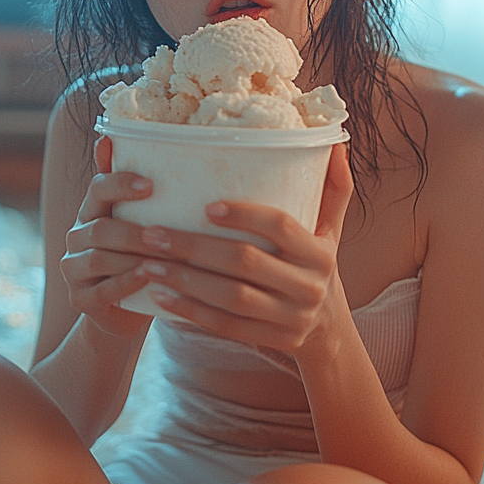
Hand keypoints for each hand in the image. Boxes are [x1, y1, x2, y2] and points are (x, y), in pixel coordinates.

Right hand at [58, 136, 160, 336]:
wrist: (126, 310)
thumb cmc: (141, 257)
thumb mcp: (142, 222)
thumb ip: (135, 188)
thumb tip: (116, 137)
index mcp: (92, 212)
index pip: (98, 190)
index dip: (120, 184)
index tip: (150, 185)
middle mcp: (77, 237)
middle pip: (100, 229)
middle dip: (135, 232)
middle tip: (165, 235)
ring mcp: (73, 269)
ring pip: (99, 259)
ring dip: (133, 259)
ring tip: (163, 259)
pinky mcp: (80, 299)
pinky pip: (101, 291)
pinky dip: (126, 284)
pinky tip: (148, 278)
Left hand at [136, 142, 354, 352]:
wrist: (329, 329)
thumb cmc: (316, 265)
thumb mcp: (331, 230)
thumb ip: (333, 189)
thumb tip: (334, 143)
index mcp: (322, 253)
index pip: (281, 226)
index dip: (245, 215)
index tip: (206, 207)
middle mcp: (309, 286)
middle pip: (246, 263)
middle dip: (195, 248)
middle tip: (154, 234)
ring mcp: (291, 318)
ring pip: (231, 298)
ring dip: (185, 280)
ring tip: (149, 263)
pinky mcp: (271, 340)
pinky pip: (224, 326)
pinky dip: (190, 311)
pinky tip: (160, 297)